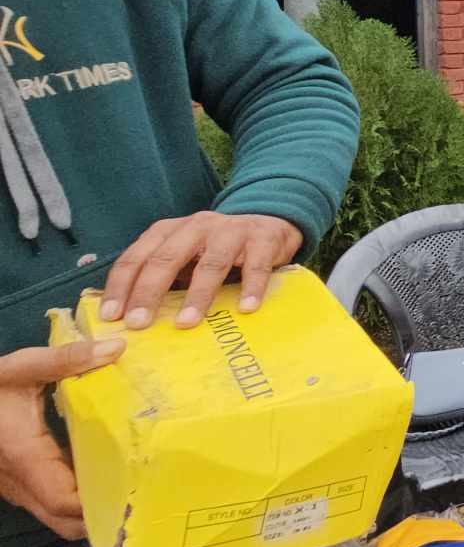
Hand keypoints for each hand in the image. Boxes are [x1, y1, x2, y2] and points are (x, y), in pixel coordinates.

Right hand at [0, 340, 124, 538]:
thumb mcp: (22, 367)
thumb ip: (66, 359)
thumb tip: (116, 348)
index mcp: (25, 458)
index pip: (64, 501)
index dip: (98, 503)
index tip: (134, 487)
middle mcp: (19, 483)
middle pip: (64, 520)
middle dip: (101, 515)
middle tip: (139, 492)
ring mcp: (16, 487)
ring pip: (56, 516)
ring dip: (89, 508)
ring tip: (127, 485)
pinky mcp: (17, 482)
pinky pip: (48, 501)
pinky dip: (76, 498)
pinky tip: (102, 474)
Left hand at [100, 211, 303, 328]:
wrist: (269, 222)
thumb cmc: (217, 249)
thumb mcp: (184, 255)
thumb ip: (162, 276)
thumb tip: (128, 316)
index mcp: (169, 231)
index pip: (137, 256)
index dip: (121, 286)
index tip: (110, 316)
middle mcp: (197, 226)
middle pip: (167, 258)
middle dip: (149, 292)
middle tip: (138, 323)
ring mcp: (231, 231)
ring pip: (211, 263)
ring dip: (197, 295)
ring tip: (186, 323)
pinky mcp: (263, 239)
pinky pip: (256, 265)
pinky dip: (252, 287)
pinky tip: (246, 309)